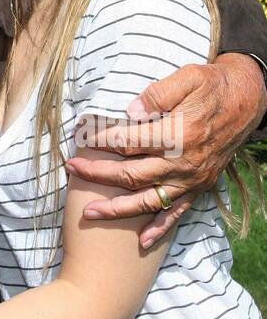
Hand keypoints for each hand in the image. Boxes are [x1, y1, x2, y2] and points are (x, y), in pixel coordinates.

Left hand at [67, 54, 265, 248]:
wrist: (247, 102)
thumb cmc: (213, 86)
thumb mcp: (188, 77)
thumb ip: (158, 93)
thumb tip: (129, 111)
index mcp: (179, 134)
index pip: (130, 142)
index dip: (101, 140)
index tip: (80, 137)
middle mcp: (184, 162)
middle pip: (132, 174)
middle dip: (98, 174)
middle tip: (71, 169)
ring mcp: (191, 179)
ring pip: (149, 200)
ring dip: (117, 208)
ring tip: (89, 212)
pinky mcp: (198, 187)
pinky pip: (177, 213)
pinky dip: (159, 229)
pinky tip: (141, 241)